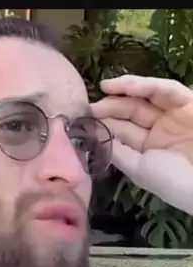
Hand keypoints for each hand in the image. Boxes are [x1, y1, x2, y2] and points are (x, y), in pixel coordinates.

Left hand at [90, 75, 192, 213]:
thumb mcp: (139, 169)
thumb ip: (116, 151)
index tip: (83, 118)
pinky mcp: (190, 103)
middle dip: (110, 106)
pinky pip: (166, 90)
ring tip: (105, 88)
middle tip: (91, 105)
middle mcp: (161, 129)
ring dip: (124, 90)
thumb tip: (94, 136)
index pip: (122, 129)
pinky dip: (145, 85)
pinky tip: (124, 86)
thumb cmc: (173, 181)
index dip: (104, 122)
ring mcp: (175, 114)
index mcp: (149, 147)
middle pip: (131, 111)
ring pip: (146, 96)